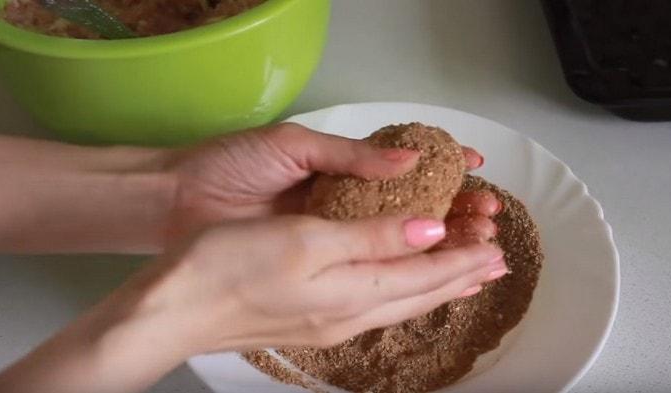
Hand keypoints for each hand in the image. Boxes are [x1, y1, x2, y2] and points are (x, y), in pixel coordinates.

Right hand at [141, 215, 505, 352]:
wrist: (173, 306)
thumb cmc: (230, 264)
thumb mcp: (307, 240)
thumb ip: (373, 238)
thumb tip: (431, 230)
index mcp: (352, 293)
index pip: (426, 276)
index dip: (464, 260)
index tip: (498, 248)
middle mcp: (347, 314)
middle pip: (419, 295)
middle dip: (461, 276)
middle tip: (496, 263)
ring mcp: (327, 321)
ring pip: (399, 301)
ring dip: (436, 285)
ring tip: (464, 277)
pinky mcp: (308, 317)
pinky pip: (375, 303)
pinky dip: (402, 290)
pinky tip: (399, 286)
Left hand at [164, 123, 491, 241]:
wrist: (177, 202)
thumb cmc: (231, 165)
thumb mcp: (294, 147)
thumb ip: (350, 156)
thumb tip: (411, 160)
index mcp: (342, 168)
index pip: (407, 167)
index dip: (444, 167)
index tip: (478, 168)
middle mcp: (346, 203)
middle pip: (413, 206)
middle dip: (456, 209)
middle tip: (489, 215)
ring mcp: (334, 236)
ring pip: (398, 239)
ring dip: (441, 241)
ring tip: (479, 242)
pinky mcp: (319, 264)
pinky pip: (368, 266)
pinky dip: (403, 268)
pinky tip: (435, 273)